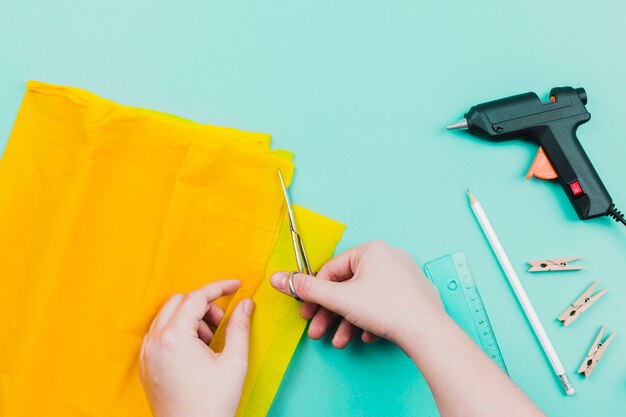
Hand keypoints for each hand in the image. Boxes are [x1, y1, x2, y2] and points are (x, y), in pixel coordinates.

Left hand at [140, 280, 253, 416]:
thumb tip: (245, 304)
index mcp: (175, 337)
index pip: (197, 297)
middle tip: (222, 321)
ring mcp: (147, 353)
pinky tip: (195, 350)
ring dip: (190, 318)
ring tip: (210, 341)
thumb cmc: (211, 404)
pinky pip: (159, 333)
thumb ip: (239, 326)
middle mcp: (155, 341)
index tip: (235, 286)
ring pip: (167, 315)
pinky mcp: (146, 364)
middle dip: (204, 305)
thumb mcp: (234, 362)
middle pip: (179, 301)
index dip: (219, 287)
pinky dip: (178, 331)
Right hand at [270, 241, 444, 348]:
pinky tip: (366, 336)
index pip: (332, 269)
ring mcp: (403, 276)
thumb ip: (307, 289)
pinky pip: (382, 305)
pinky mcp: (412, 295)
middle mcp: (389, 257)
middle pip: (348, 286)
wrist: (426, 332)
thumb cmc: (388, 309)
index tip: (307, 311)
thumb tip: (279, 278)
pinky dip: (370, 320)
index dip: (315, 293)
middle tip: (318, 330)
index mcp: (371, 250)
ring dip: (348, 321)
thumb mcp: (339, 299)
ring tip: (341, 341)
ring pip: (365, 299)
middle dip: (331, 313)